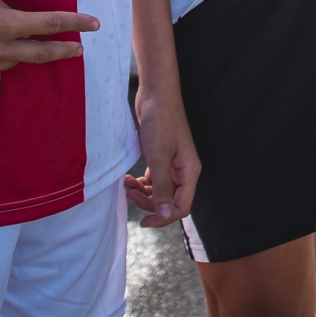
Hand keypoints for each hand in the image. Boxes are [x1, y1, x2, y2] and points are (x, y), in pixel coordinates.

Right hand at [0, 0, 96, 100]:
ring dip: (12, 55)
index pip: (49, 24)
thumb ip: (7, 12)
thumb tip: (19, 23)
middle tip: (77, 50)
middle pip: (41, 53)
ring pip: (11, 65)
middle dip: (64, 50)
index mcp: (4, 23)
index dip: (75, 23)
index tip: (94, 24)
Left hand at [127, 85, 200, 226]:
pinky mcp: (162, 157)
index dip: (163, 218)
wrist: (156, 95)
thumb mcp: (159, 158)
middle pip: (169, 201)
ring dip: (143, 193)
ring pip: (160, 190)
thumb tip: (165, 216)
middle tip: (129, 195)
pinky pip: (154, 179)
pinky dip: (142, 183)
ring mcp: (173, 163)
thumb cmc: (161, 122)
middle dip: (149, 203)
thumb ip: (162, 188)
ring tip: (126, 185)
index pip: (181, 206)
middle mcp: (183, 170)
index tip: (143, 221)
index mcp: (189, 171)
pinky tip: (130, 179)